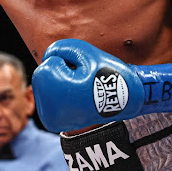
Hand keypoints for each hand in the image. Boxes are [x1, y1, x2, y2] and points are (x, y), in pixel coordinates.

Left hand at [32, 39, 171, 131]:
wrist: (128, 101)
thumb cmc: (106, 74)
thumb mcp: (84, 51)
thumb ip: (59, 48)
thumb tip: (45, 58)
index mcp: (52, 90)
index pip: (50, 62)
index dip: (69, 63)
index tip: (85, 76)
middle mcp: (46, 109)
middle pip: (44, 75)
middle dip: (63, 73)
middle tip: (85, 83)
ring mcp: (49, 119)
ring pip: (46, 87)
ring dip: (61, 84)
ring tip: (81, 92)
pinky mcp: (52, 122)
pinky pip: (49, 99)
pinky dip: (60, 95)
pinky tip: (75, 99)